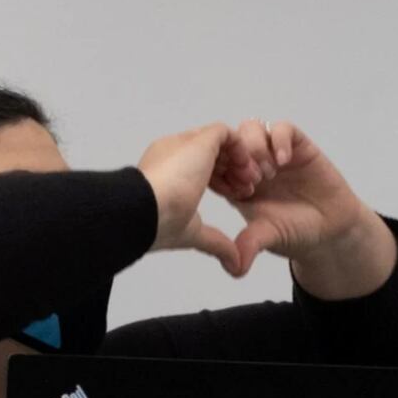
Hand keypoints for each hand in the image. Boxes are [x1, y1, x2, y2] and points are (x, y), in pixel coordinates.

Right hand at [135, 123, 243, 268]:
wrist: (147, 210)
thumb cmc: (157, 223)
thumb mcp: (192, 233)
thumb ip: (215, 242)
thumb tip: (234, 264)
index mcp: (166, 174)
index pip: (199, 168)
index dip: (223, 182)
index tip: (237, 198)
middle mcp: (173, 154)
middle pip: (211, 153)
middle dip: (234, 170)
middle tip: (248, 189)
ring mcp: (185, 144)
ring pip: (219, 141)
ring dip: (239, 160)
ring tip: (251, 181)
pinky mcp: (199, 140)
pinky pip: (225, 132)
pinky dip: (241, 148)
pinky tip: (246, 169)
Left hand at [206, 120, 395, 296]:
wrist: (330, 229)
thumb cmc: (295, 232)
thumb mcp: (268, 236)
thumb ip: (249, 244)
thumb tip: (235, 268)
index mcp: (237, 184)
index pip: (214, 164)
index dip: (217, 169)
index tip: (230, 189)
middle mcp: (253, 165)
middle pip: (230, 141)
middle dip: (236, 158)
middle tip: (251, 181)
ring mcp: (274, 153)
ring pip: (251, 129)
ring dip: (255, 147)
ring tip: (267, 172)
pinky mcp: (298, 147)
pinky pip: (283, 129)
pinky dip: (279, 140)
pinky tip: (283, 161)